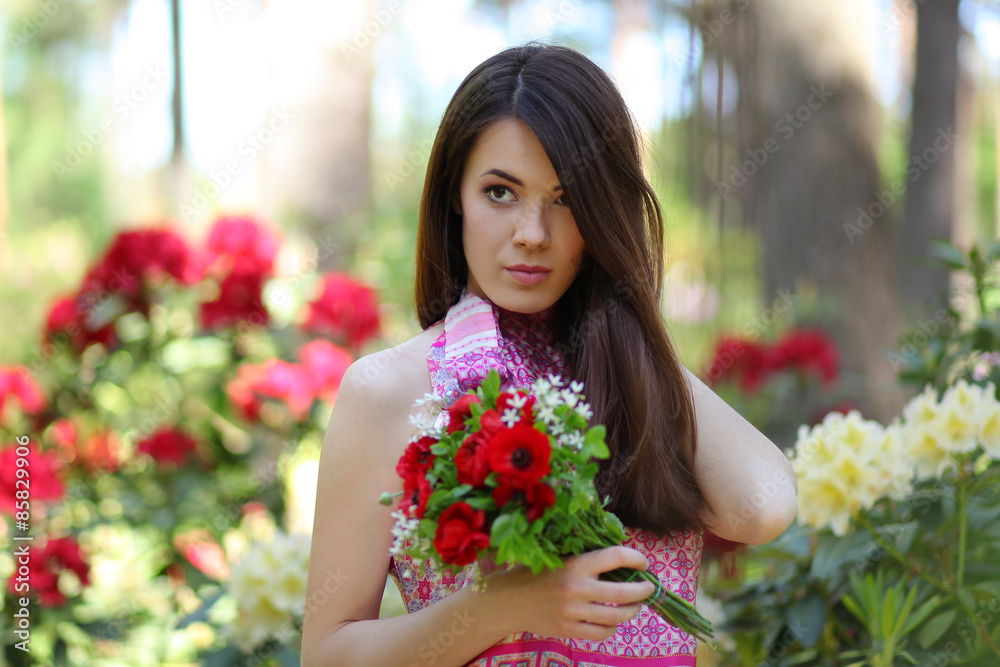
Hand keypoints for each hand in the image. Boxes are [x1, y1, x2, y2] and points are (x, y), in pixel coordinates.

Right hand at [481, 546, 656, 641]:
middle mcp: (577, 588)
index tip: (644, 563)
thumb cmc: (536, 573)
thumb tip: (623, 560)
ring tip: (635, 605)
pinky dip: (613, 627)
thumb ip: (588, 559)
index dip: (637, 558)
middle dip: (643, 590)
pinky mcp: (569, 630)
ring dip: (632, 610)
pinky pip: (602, 632)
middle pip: (625, 591)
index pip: (617, 557)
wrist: (508, 600)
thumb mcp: (560, 557)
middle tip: (649, 587)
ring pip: (617, 615)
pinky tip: (613, 620)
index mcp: (576, 564)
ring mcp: (573, 612)